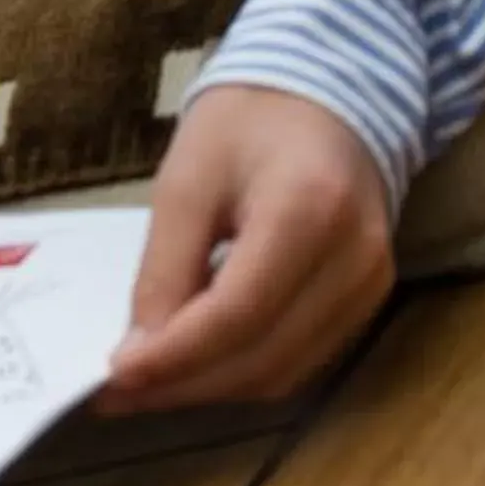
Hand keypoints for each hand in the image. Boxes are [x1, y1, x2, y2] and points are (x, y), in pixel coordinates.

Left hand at [100, 83, 393, 412]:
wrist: (329, 93)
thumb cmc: (248, 123)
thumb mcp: (186, 180)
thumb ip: (164, 269)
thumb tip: (138, 355)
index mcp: (308, 211)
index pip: (238, 314)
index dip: (174, 357)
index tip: (113, 378)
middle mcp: (355, 260)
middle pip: (263, 357)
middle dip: (184, 384)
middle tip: (117, 392)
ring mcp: (371, 285)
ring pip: (284, 373)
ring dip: (210, 389)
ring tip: (146, 383)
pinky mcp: (368, 300)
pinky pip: (302, 359)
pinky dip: (243, 372)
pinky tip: (195, 365)